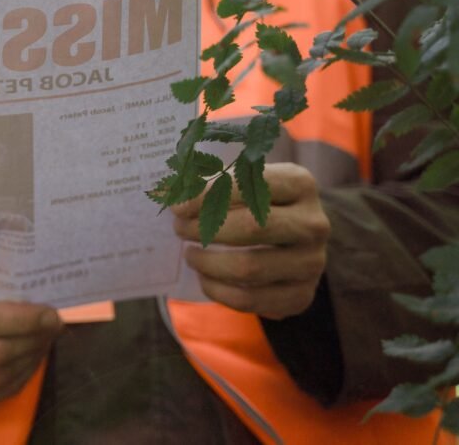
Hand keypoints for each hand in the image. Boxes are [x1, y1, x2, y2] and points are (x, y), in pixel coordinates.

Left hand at [172, 162, 329, 319]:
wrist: (292, 239)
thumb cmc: (254, 201)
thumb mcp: (239, 181)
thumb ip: (206, 179)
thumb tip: (167, 192)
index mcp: (301, 184)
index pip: (251, 186)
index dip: (208, 195)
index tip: (176, 205)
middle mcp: (314, 224)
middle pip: (251, 228)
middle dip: (205, 229)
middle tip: (180, 229)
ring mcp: (312, 263)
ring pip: (249, 269)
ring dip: (207, 263)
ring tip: (190, 254)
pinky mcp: (301, 296)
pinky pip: (249, 300)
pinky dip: (217, 291)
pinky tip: (205, 277)